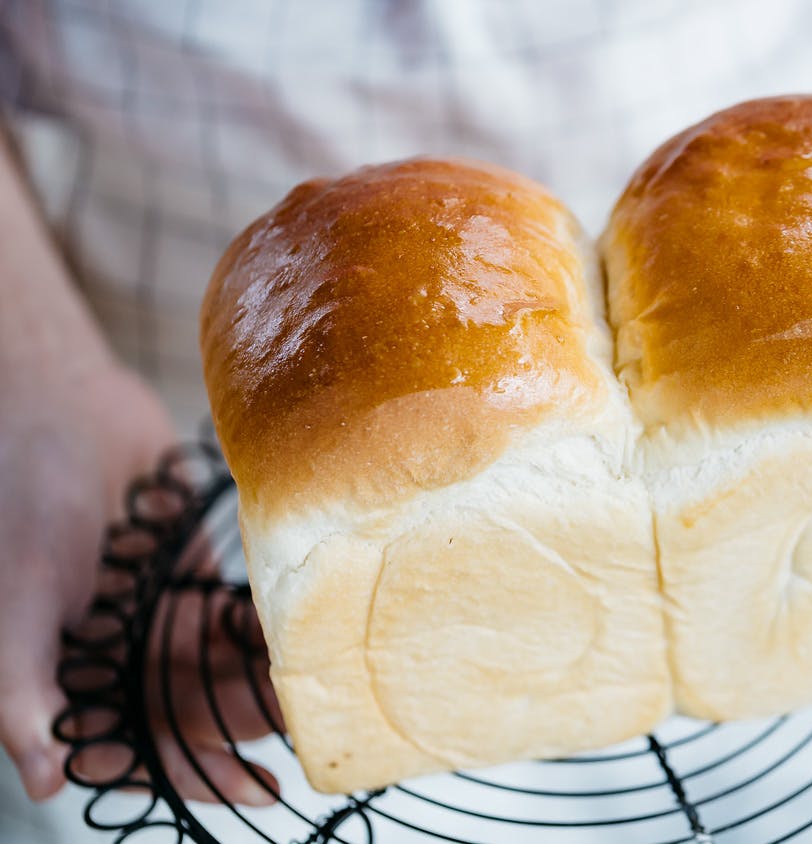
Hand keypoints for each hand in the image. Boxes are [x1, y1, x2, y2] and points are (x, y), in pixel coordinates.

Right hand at [0, 363, 278, 803]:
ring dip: (260, 685)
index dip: (185, 771)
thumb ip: (23, 686)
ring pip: (219, 668)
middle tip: (299, 733)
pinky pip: (235, 613)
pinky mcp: (194, 567)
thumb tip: (45, 776)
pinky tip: (304, 640)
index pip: (132, 742)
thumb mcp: (17, 598)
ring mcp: (159, 607)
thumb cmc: (25, 499)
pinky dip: (264, 633)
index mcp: (72, 669)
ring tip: (313, 694)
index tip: (247, 785)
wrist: (64, 404)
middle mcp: (119, 646)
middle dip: (240, 726)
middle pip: (188, 709)